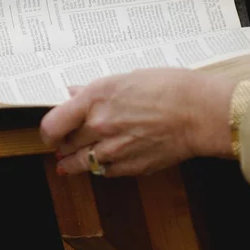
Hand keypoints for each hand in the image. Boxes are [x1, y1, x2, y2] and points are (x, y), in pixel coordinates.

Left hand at [40, 68, 234, 177]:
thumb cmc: (170, 87)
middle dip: (64, 143)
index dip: (49, 130)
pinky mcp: (131, 167)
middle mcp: (99, 125)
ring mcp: (114, 149)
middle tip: (64, 141)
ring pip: (81, 163)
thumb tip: (74, 92)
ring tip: (70, 161)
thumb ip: (95, 90)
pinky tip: (102, 162)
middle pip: (65, 144)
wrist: (200, 112)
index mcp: (96, 98)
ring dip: (75, 161)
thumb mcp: (127, 78)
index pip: (52, 124)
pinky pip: (105, 172)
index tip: (52, 129)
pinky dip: (101, 167)